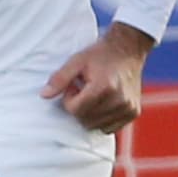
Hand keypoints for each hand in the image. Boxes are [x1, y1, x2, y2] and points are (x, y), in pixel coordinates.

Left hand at [40, 21, 155, 132]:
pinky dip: (103, 119)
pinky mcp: (133, 112)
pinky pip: (110, 128)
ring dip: (90, 114)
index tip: (75, 86)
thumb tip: (44, 95)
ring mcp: (128, 108)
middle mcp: (118, 100)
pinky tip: (103, 102)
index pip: (75, 109)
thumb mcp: (77, 61)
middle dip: (79, 108)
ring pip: (97, 126)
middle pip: (85, 120)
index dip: (69, 98)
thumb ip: (59, 78)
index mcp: (103, 87)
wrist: (128, 48)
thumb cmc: (100, 54)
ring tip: (94, 95)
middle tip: (84, 90)